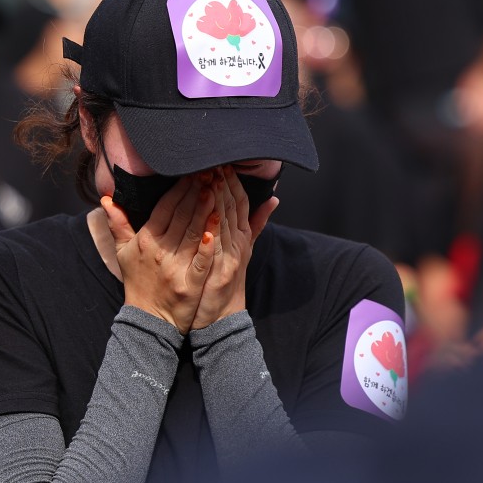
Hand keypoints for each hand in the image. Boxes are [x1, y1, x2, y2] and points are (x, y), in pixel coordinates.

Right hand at [101, 174, 217, 333]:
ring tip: (216, 189)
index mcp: (146, 241)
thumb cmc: (138, 282)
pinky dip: (207, 247)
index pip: (165, 208)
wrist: (148, 320)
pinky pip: (200, 263)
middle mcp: (160, 252)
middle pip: (181, 216)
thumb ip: (118, 225)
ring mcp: (175, 269)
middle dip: (196, 191)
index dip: (180, 188)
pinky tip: (216, 229)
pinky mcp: (189, 286)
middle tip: (210, 171)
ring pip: (192, 234)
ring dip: (205, 210)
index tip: (193, 170)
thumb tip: (107, 199)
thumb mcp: (123, 253)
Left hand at [192, 166, 277, 328]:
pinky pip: (216, 254)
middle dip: (224, 186)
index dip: (233, 183)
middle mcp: (239, 247)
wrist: (221, 318)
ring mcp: (229, 262)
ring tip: (209, 183)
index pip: (241, 203)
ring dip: (218, 205)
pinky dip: (212, 238)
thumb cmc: (226, 282)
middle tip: (214, 164)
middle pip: (233, 210)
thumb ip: (255, 224)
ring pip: (225, 228)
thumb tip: (274, 199)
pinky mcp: (218, 277)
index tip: (224, 164)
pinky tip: (208, 224)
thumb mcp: (243, 251)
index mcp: (243, 238)